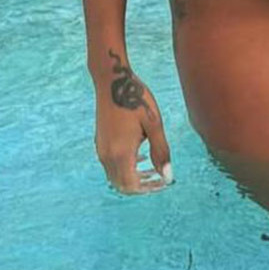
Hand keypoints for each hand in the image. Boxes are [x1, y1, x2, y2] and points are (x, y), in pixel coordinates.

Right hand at [93, 52, 173, 193]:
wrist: (112, 80)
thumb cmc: (136, 98)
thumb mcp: (154, 124)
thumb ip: (161, 151)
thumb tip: (168, 176)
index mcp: (121, 153)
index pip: (132, 186)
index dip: (149, 189)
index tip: (164, 182)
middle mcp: (107, 155)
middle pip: (122, 185)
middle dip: (142, 186)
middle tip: (160, 178)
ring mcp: (101, 149)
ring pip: (115, 176)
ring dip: (133, 177)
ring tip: (152, 168)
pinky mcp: (100, 142)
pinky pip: (111, 165)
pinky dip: (125, 167)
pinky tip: (140, 155)